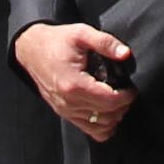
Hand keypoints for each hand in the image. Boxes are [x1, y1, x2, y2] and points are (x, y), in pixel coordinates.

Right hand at [14, 21, 133, 139]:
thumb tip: (125, 54)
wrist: (31, 49)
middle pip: (106, 116)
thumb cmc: (56, 41)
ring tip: (118, 101)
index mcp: (74, 84)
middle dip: (122, 106)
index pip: (109, 101)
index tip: (132, 88)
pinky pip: (88, 130)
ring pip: (99, 127)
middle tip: (127, 93)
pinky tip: (106, 112)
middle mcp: (68, 102)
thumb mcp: (81, 33)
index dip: (126, 97)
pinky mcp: (63, 113)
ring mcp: (65, 110)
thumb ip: (105, 42)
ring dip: (113, 117)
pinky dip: (101, 126)